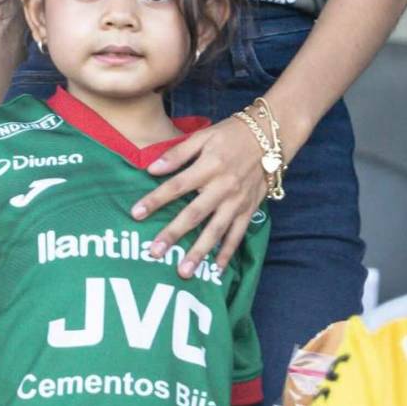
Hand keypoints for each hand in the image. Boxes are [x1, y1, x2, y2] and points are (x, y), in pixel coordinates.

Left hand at [132, 116, 268, 276]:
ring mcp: (238, 201)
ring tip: (184, 271)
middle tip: (154, 252)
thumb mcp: (204, 135)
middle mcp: (223, 186)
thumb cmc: (232, 134)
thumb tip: (151, 169)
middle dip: (174, 234)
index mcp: (209, 166)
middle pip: (195, 214)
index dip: (156, 199)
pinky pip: (237, 235)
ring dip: (200, 252)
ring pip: (216, 230)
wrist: (271, 136)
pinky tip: (216, 270)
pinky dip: (227, 253)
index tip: (136, 213)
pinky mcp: (249, 209)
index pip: (177, 186)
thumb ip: (178, 153)